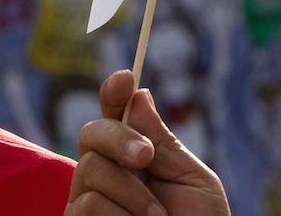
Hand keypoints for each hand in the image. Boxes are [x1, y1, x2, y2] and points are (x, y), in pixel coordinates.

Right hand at [66, 70, 229, 215]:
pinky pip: (87, 204)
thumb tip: (139, 94)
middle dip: (118, 138)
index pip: (115, 116)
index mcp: (135, 156)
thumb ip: (164, 141)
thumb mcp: (192, 181)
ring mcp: (88, 201)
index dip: (114, 93)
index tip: (125, 77)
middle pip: (91, 134)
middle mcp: (106, 174)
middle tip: (145, 157)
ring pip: (90, 169)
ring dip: (131, 194)